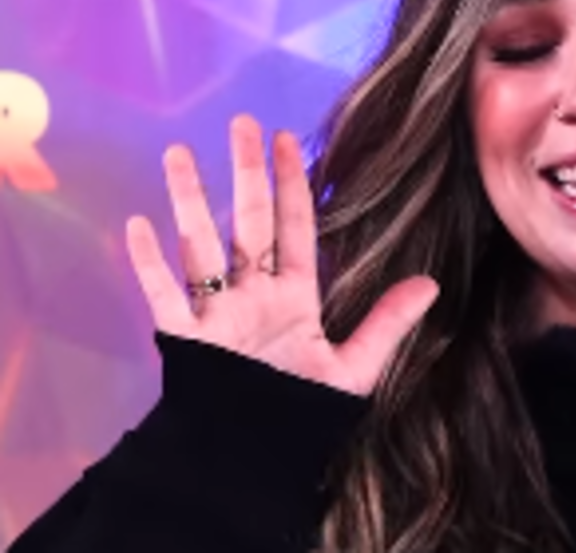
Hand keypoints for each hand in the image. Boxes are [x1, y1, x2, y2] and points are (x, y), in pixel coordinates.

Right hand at [126, 115, 438, 395]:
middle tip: (242, 124)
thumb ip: (388, 323)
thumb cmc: (302, 414)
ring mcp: (217, 313)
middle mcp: (253, 294)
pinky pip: (165, 296)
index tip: (288, 140)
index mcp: (293, 296)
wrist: (258, 459)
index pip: (294, 227)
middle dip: (245, 174)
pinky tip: (137, 225)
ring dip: (190, 202)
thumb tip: (431, 284)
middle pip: (247, 222)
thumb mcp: (355, 367)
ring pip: (200, 246)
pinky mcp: (188, 340)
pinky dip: (149, 264)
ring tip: (179, 154)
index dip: (291, 184)